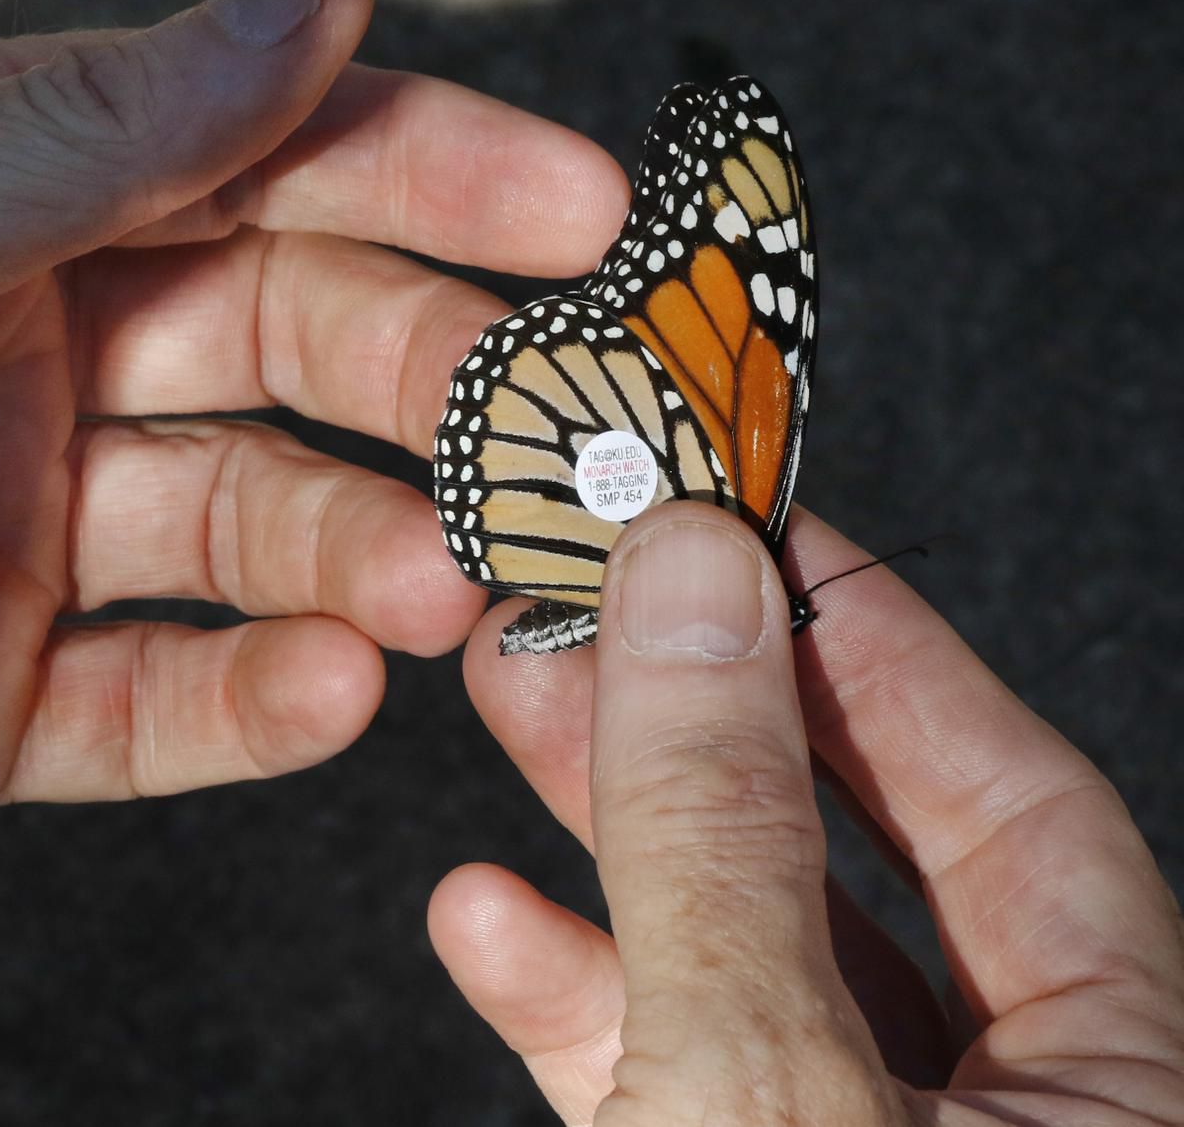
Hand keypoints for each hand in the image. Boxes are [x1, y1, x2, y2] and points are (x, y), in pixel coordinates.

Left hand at [0, 0, 626, 824]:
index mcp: (23, 211)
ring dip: (362, 567)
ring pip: (248, 541)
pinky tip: (334, 694)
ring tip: (438, 596)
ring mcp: (29, 536)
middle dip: (430, 398)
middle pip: (299, 361)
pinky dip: (249, 704)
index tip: (583, 216)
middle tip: (542, 449)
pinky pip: (154, 701)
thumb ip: (124, 113)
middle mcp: (48, 361)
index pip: (282, 165)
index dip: (443, 177)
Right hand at [434, 502, 1183, 1124]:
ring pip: (742, 951)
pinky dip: (572, 993)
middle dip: (707, 716)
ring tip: (515, 701)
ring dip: (612, 829)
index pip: (1014, 798)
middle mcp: (1017, 1123)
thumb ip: (724, 838)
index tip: (756, 535)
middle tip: (602, 597)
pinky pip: (663, 1074)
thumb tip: (689, 584)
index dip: (872, 645)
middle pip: (855, 855)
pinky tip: (485, 913)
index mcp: (1132, 1094)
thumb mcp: (765, 1085)